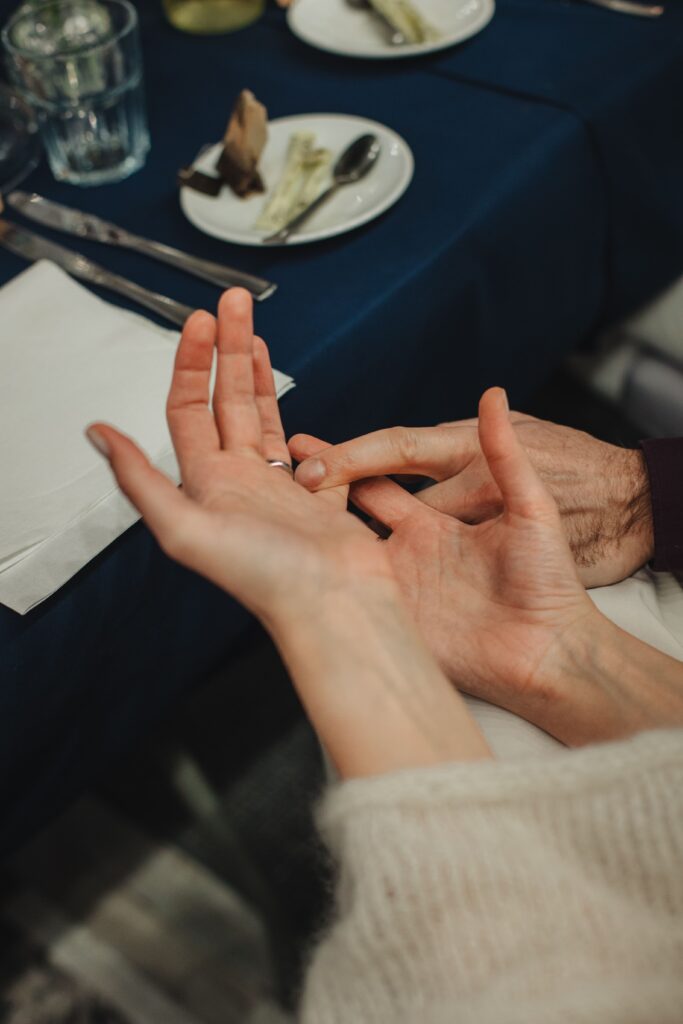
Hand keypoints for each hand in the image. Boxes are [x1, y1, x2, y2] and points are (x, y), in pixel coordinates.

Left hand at [86, 289, 489, 776]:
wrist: (334, 605)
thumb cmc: (264, 577)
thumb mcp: (184, 527)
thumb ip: (139, 479)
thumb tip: (95, 432)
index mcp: (206, 484)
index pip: (187, 410)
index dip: (189, 364)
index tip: (199, 321)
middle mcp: (238, 481)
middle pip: (226, 401)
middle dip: (228, 349)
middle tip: (232, 302)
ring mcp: (277, 486)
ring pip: (262, 415)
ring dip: (256, 371)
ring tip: (255, 329)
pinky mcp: (317, 495)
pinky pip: (304, 446)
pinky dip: (295, 419)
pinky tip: (289, 398)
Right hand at [290, 391, 672, 745]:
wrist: (561, 646)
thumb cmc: (554, 574)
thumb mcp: (533, 506)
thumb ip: (505, 455)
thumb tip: (491, 396)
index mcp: (447, 500)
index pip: (387, 466)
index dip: (350, 456)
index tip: (312, 449)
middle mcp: (420, 535)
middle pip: (360, 501)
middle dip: (322, 485)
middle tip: (281, 469)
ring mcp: (408, 575)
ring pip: (355, 545)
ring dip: (322, 529)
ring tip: (279, 513)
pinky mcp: (404, 614)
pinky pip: (363, 592)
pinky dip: (335, 582)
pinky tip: (305, 571)